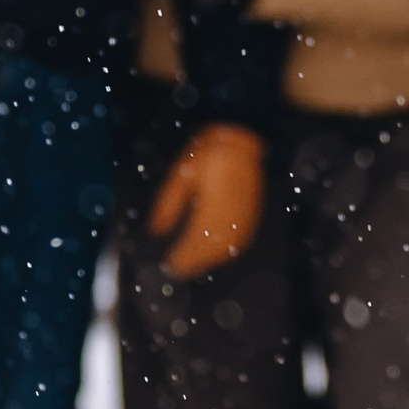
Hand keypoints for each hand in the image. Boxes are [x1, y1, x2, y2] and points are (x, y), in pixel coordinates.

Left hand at [148, 121, 266, 279]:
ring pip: (226, 247)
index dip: (181, 255)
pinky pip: (239, 239)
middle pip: (210, 247)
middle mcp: (229, 213)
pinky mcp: (251, 213)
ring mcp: (244, 215)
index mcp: (210, 203)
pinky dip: (225, 251)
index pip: (194, 239)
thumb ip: (168, 203)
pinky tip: (214, 254)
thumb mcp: (182, 173)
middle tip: (177, 270)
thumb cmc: (209, 153)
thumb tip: (156, 230)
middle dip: (193, 261)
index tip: (168, 264)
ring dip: (208, 260)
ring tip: (192, 266)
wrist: (244, 138)